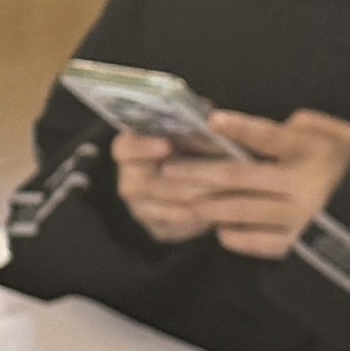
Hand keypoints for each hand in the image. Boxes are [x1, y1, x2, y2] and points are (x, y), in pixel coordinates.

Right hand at [106, 131, 222, 244]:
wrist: (187, 179)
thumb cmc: (189, 147)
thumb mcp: (188, 131)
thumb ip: (192, 126)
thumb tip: (210, 122)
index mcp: (128, 151)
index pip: (125, 149)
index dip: (143, 148)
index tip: (167, 146)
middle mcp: (129, 181)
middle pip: (143, 184)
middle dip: (181, 180)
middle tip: (213, 174)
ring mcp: (140, 209)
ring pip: (164, 208)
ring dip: (195, 200)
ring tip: (225, 191)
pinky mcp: (157, 229)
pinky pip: (177, 227)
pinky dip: (200, 219)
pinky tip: (221, 210)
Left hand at [160, 107, 349, 262]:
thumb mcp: (348, 138)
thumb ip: (316, 126)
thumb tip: (288, 123)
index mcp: (314, 151)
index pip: (269, 137)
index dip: (239, 129)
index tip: (211, 121)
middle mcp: (303, 184)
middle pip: (238, 176)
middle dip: (198, 172)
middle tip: (168, 168)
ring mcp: (299, 217)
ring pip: (239, 210)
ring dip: (206, 204)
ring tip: (182, 200)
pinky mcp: (299, 245)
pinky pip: (257, 242)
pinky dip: (234, 236)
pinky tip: (219, 230)